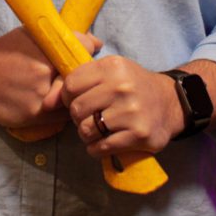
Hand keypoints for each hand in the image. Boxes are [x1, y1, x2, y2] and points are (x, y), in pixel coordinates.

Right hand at [0, 26, 101, 129]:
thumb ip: (63, 37)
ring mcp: (40, 99)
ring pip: (72, 100)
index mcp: (46, 53)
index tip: (85, 57)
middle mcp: (44, 76)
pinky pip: (61, 117)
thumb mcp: (31, 35)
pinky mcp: (35, 117)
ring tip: (60, 88)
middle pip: (79, 80)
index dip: (87, 56)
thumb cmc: (6, 51)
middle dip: (80, 79)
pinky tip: (53, 100)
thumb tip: (96, 43)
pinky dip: (62, 109)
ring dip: (73, 96)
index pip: (83, 53)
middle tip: (72, 76)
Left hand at [62, 55, 182, 157]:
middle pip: (77, 109)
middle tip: (89, 116)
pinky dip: (96, 149)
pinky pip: (101, 147)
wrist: (170, 102)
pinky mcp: (138, 135)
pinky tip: (102, 142)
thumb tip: (45, 104)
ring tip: (97, 130)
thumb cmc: (132, 85)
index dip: (68, 96)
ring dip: (86, 134)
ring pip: (87, 130)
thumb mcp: (109, 73)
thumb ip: (78, 82)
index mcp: (113, 67)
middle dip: (78, 117)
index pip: (71, 84)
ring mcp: (131, 112)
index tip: (77, 100)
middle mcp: (122, 87)